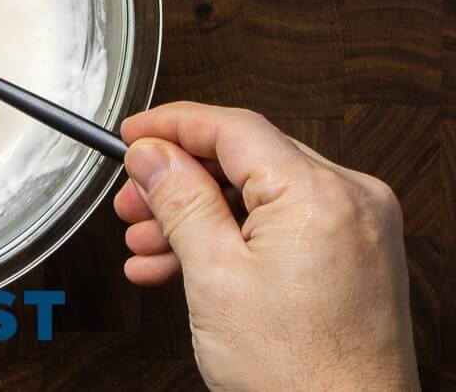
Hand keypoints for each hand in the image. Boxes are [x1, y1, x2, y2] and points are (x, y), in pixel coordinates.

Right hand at [114, 102, 418, 391]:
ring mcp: (357, 229)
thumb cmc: (299, 381)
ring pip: (258, 196)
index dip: (172, 125)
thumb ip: (179, 201)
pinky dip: (235, 239)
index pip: (233, 127)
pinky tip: (186, 264)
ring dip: (199, 216)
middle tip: (133, 202)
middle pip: (244, 161)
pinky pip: (284, 225)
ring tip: (151, 245)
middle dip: (179, 183)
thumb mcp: (214, 279)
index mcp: (320, 194)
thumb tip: (152, 153)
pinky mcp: (355, 258)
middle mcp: (350, 200)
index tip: (133, 134)